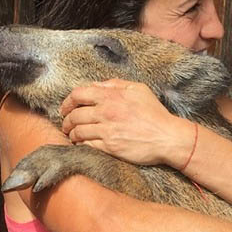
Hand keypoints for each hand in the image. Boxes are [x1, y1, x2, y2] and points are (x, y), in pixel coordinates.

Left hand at [60, 80, 192, 166]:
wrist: (167, 137)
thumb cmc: (154, 113)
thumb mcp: (138, 90)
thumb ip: (115, 85)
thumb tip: (96, 85)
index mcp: (111, 96)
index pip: (78, 94)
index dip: (67, 102)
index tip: (65, 108)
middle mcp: (106, 112)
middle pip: (74, 115)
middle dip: (66, 120)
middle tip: (66, 124)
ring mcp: (107, 130)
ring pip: (78, 131)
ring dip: (71, 134)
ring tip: (72, 135)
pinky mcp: (109, 147)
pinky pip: (87, 145)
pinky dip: (80, 144)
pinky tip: (81, 144)